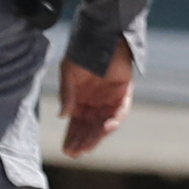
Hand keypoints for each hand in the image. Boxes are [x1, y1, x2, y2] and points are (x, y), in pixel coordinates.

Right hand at [60, 43, 136, 158]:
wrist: (102, 35)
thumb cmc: (83, 52)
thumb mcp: (68, 73)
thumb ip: (66, 93)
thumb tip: (63, 116)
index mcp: (80, 99)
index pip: (76, 123)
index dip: (71, 136)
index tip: (66, 150)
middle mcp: (95, 102)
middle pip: (89, 126)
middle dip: (82, 140)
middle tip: (75, 153)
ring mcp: (110, 98)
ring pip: (104, 123)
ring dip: (96, 135)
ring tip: (87, 147)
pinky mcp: (124, 93)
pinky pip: (121, 111)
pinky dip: (115, 120)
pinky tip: (106, 128)